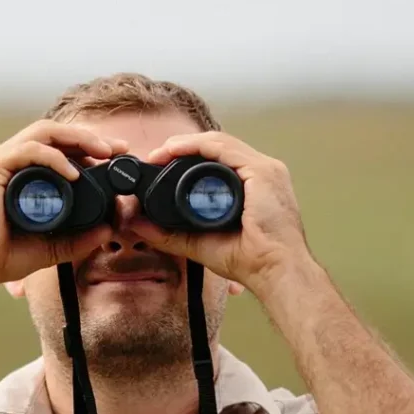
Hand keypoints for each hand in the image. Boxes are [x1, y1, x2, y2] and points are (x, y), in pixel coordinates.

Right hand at [0, 120, 127, 287]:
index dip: (88, 146)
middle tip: (118, 149)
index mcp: (20, 172)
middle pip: (54, 132)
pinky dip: (55, 158)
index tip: (116, 157)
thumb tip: (108, 229)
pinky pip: (29, 150)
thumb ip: (79, 238)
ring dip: (77, 138)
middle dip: (89, 137)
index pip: (58, 146)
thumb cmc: (2, 255)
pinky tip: (75, 172)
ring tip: (103, 152)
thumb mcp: (52, 245)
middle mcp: (8, 160)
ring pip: (43, 132)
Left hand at [129, 131, 311, 296]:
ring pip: (218, 143)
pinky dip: (196, 145)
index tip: (159, 166)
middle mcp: (262, 172)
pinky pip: (223, 148)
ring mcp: (264, 169)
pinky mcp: (262, 171)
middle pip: (217, 148)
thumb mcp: (201, 242)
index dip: (187, 158)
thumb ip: (170, 233)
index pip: (217, 160)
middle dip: (183, 148)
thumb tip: (138, 224)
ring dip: (185, 143)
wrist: (274, 271)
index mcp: (253, 186)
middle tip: (155, 157)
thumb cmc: (251, 260)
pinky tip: (175, 150)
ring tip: (160, 152)